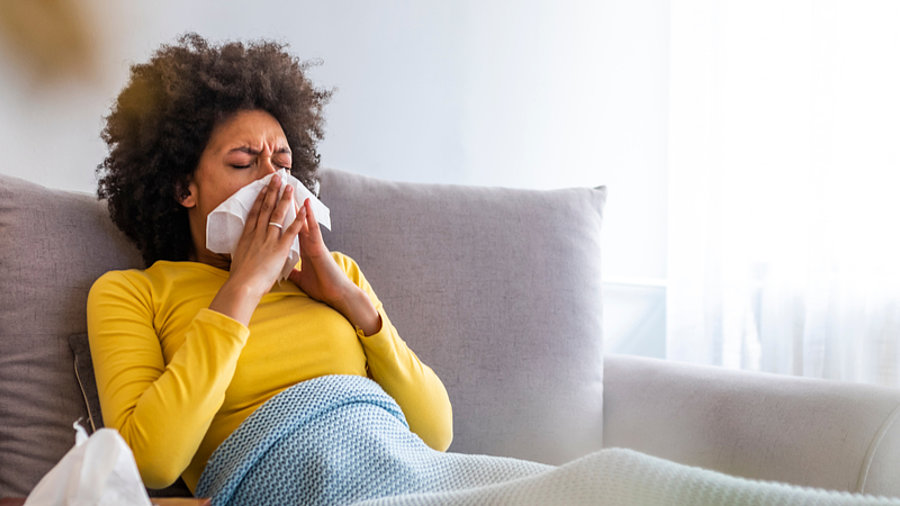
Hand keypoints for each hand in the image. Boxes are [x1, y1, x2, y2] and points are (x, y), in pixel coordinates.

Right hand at [210, 176, 302, 324]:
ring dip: (284, 199)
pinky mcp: (280, 248)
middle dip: (271, 191)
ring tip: (289, 186)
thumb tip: (241, 255)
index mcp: (247, 237)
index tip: (262, 188)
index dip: (259, 199)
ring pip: (277, 214)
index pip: (254, 214)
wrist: (242, 286)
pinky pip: (291, 230)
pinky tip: (302, 208)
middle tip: (276, 178)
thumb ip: (243, 254)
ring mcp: (268, 239)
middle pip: (265, 208)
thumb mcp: (238, 261)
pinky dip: (298, 218)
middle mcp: (257, 234)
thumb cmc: (239, 279)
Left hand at [288, 197, 352, 304]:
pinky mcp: (319, 247)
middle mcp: (308, 243)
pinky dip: (310, 216)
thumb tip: (284, 271)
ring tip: (290, 187)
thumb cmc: (322, 287)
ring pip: (303, 220)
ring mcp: (314, 243)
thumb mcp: (302, 278)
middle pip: (294, 220)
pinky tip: (306, 203)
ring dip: (297, 204)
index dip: (281, 216)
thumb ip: (293, 272)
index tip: (273, 203)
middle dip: (286, 205)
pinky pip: (313, 229)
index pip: (289, 228)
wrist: (337, 295)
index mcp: (303, 249)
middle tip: (278, 188)